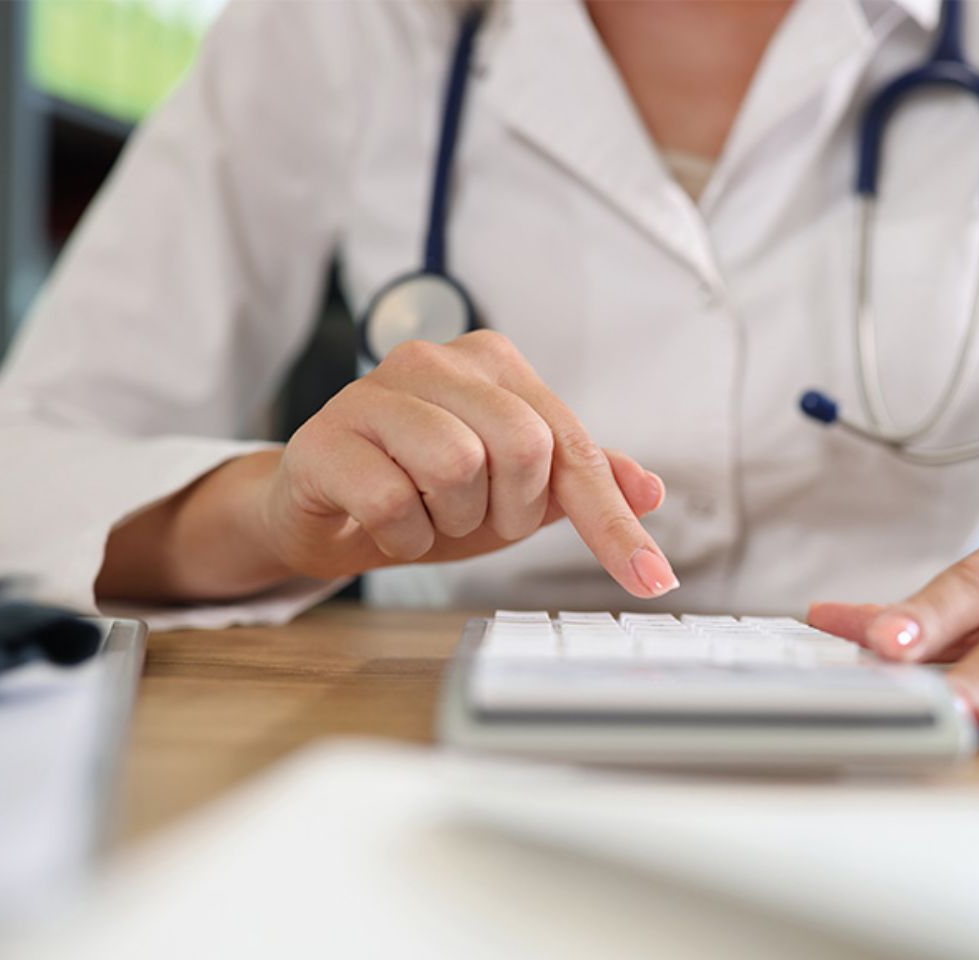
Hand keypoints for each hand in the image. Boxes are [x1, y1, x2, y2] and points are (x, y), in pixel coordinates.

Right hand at [260, 330, 678, 596]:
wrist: (329, 512)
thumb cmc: (426, 491)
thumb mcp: (518, 493)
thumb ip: (584, 483)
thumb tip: (652, 489)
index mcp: (495, 364)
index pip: (573, 445)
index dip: (613, 521)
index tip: (654, 580)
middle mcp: (436, 360)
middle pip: (522, 447)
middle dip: (510, 510)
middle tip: (475, 519)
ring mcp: (373, 391)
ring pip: (457, 466)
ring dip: (451, 520)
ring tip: (426, 513)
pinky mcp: (323, 436)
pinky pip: (391, 501)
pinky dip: (401, 536)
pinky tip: (387, 525)